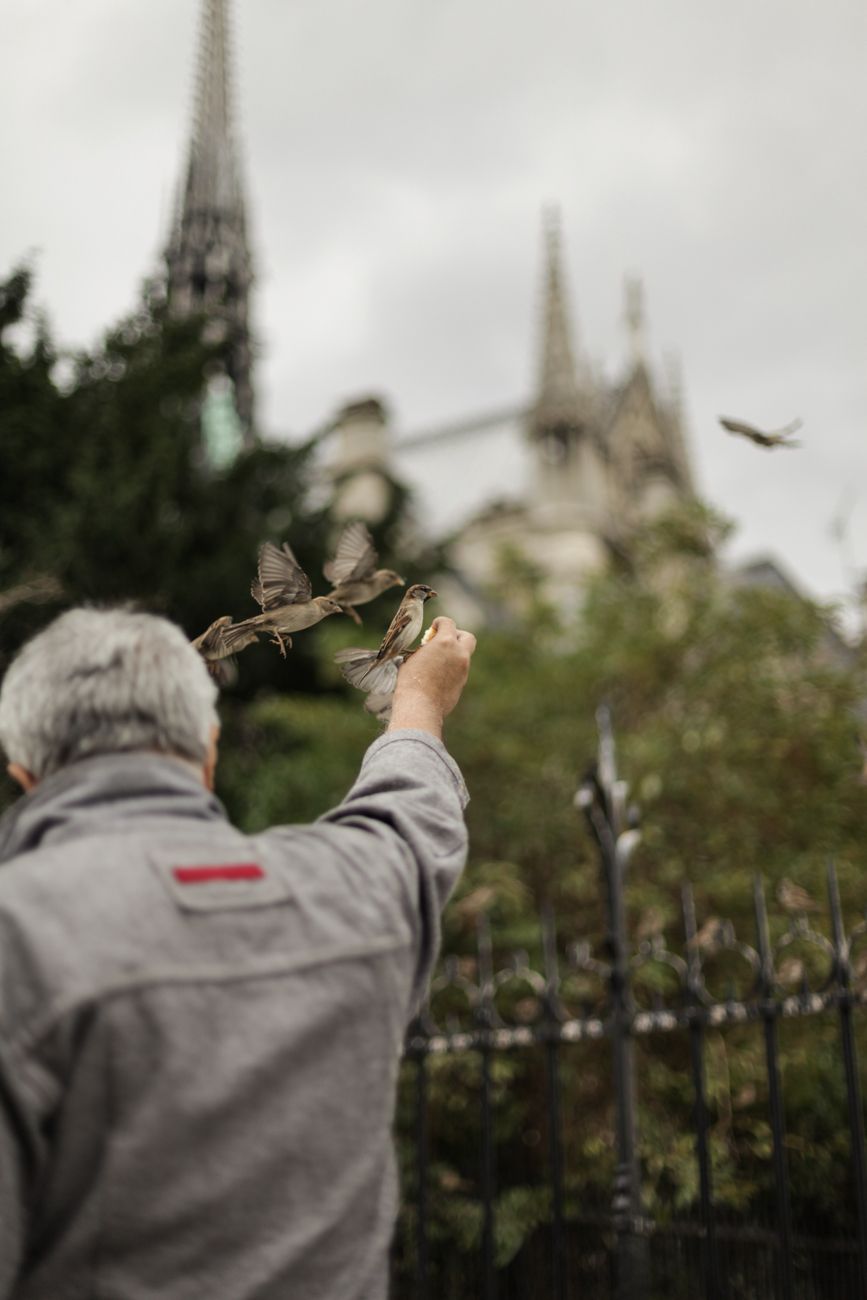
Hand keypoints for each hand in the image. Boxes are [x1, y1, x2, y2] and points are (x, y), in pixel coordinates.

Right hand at [388, 617, 475, 737]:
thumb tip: (428, 651)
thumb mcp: (413, 658)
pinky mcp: (462, 683)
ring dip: (454, 655)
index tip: (435, 627)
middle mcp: (459, 653)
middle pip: (467, 637)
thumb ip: (426, 650)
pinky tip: (439, 676)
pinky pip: (460, 671)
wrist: (420, 705)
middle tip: (445, 641)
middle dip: (457, 636)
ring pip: (463, 656)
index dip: (440, 623)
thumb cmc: (411, 681)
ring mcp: (463, 669)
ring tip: (438, 662)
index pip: (448, 623)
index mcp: (445, 642)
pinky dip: (452, 670)